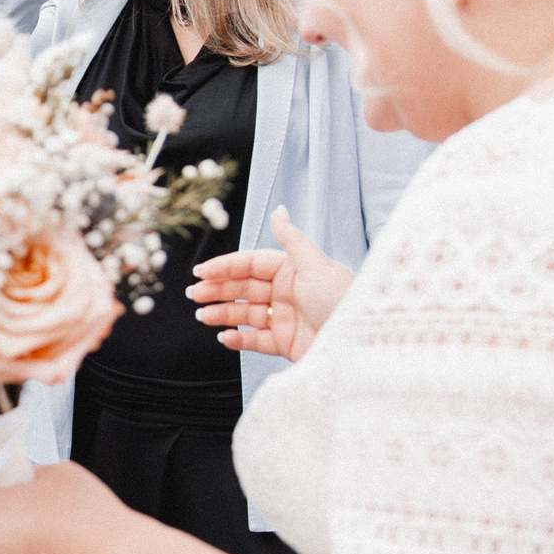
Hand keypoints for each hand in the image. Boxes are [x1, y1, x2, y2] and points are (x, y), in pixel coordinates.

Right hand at [187, 208, 352, 363]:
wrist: (359, 342)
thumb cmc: (342, 300)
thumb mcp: (315, 264)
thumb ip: (291, 239)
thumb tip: (278, 210)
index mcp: (292, 270)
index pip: (251, 265)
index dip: (225, 267)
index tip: (201, 272)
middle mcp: (286, 293)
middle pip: (244, 289)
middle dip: (218, 290)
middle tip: (194, 295)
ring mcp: (285, 318)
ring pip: (245, 314)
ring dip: (223, 314)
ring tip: (204, 316)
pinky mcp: (286, 344)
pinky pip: (256, 340)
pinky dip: (239, 339)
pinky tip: (224, 337)